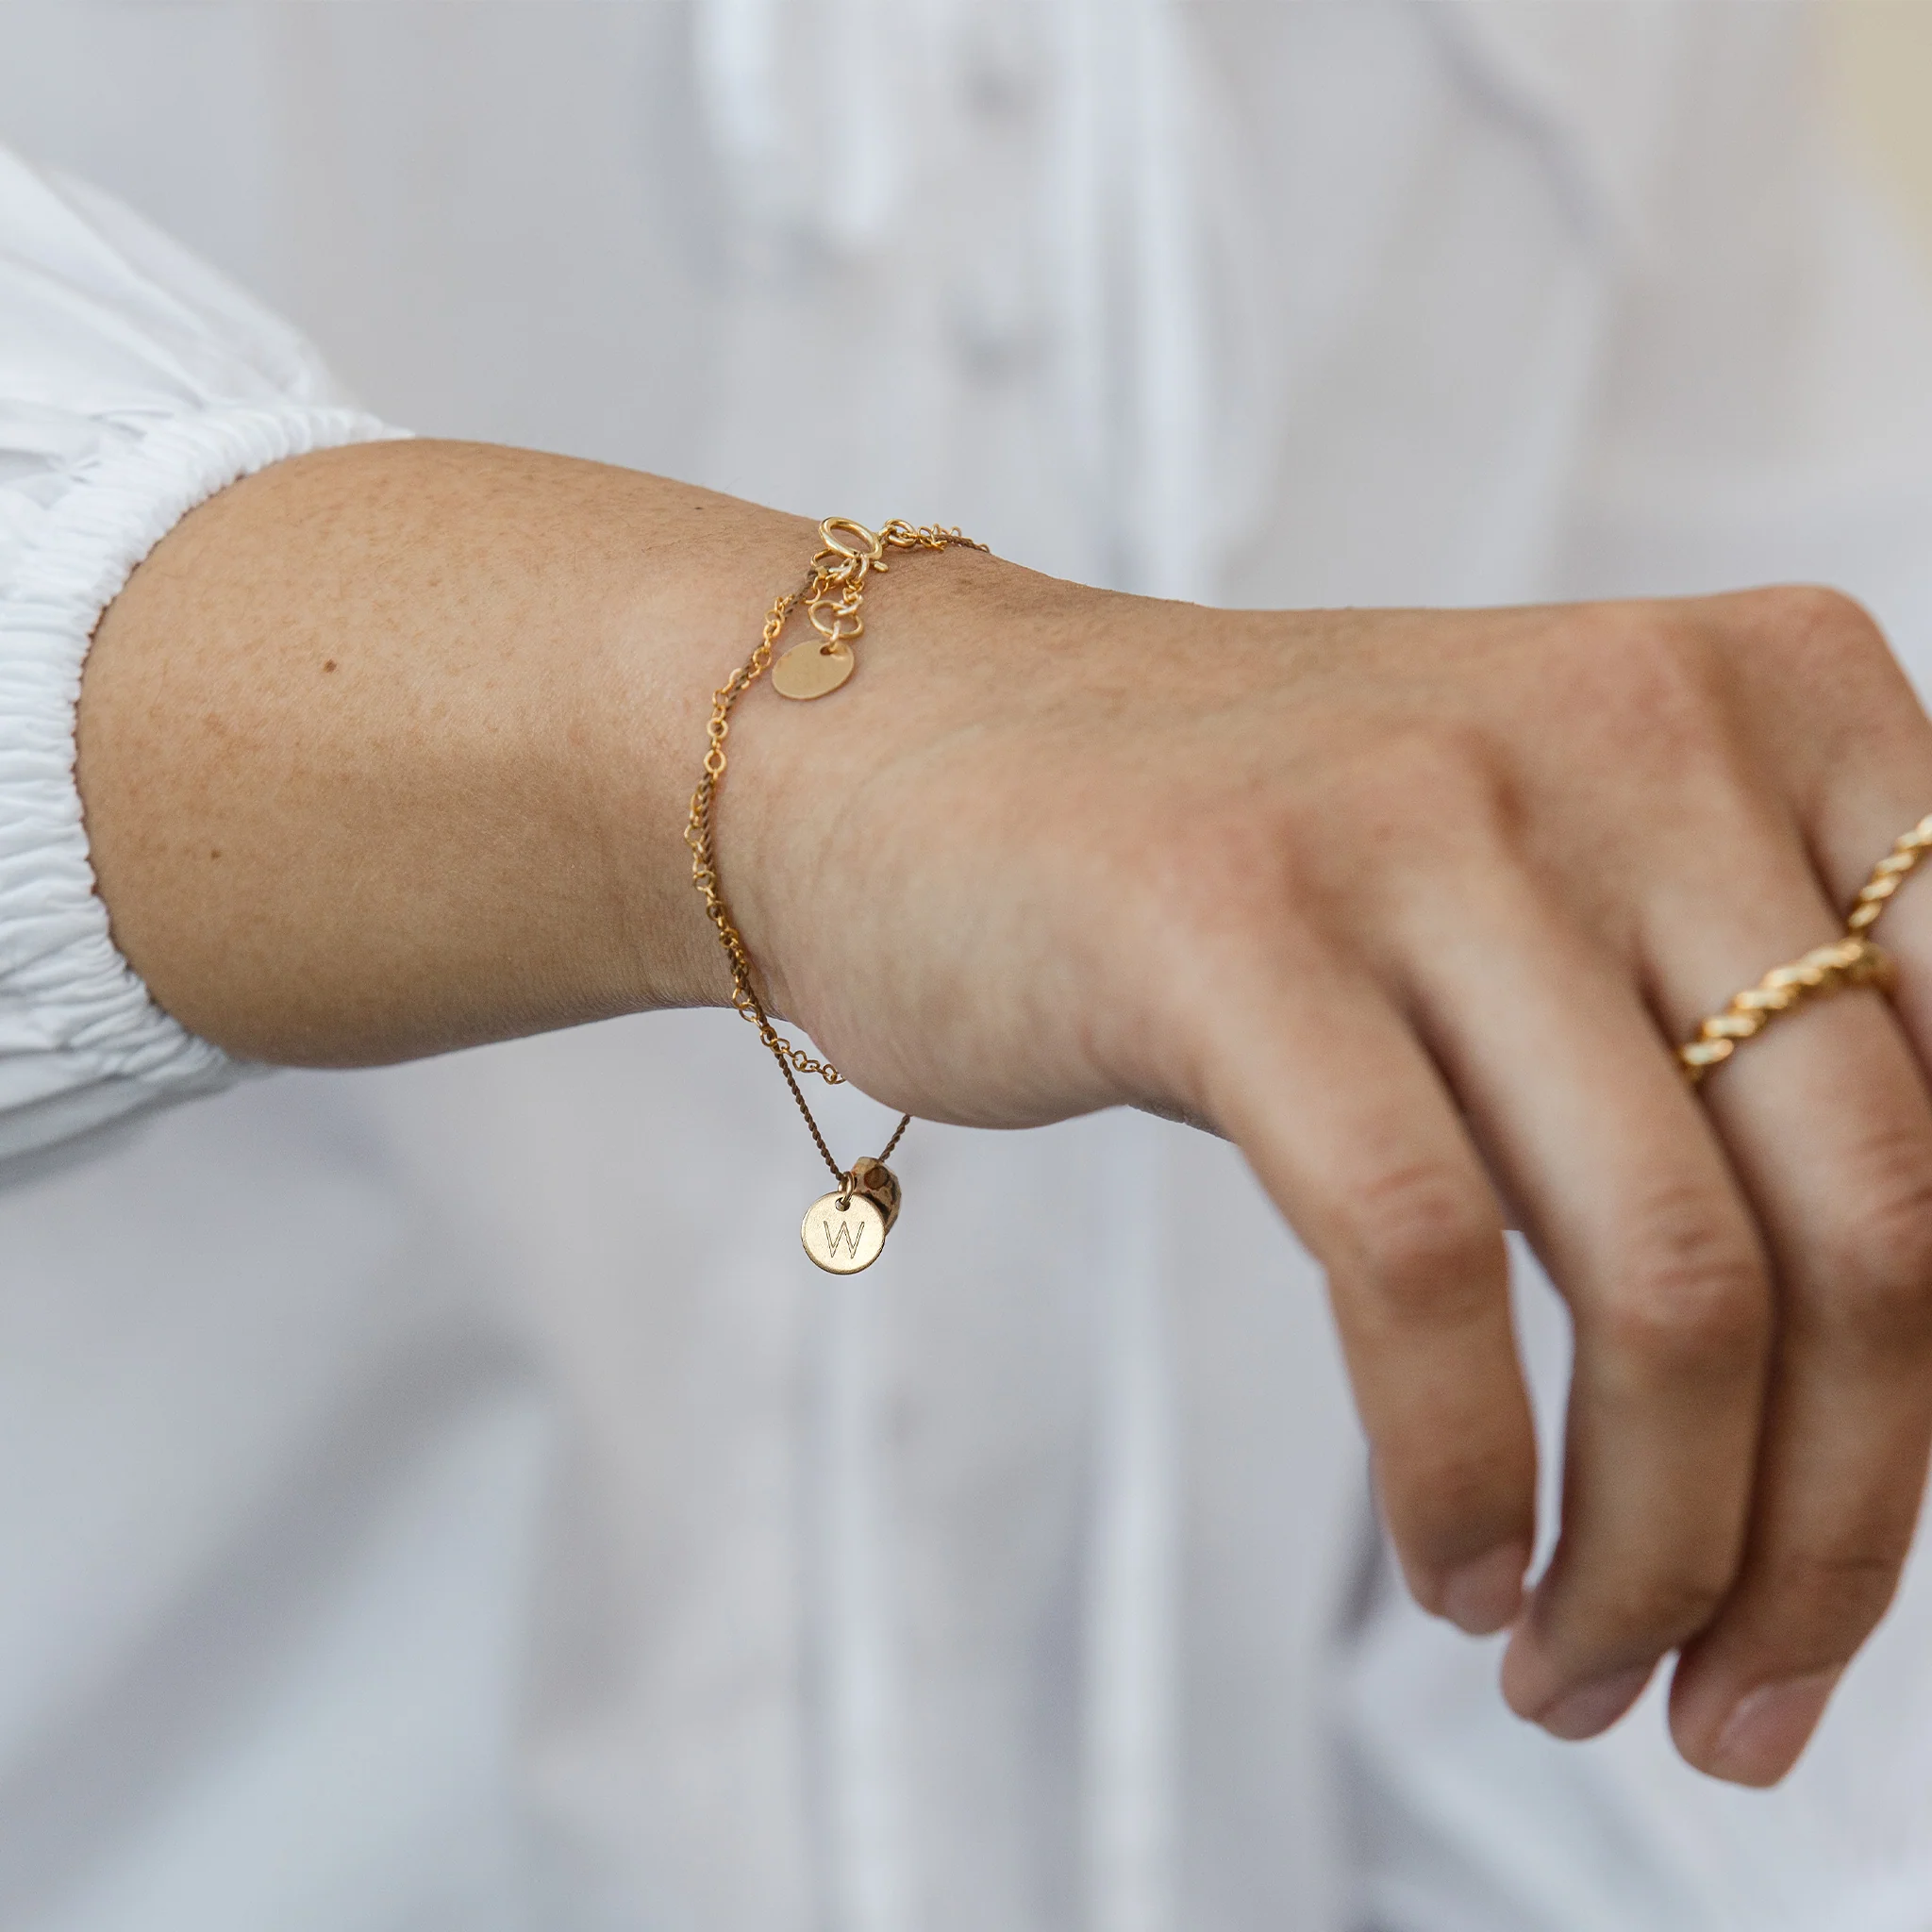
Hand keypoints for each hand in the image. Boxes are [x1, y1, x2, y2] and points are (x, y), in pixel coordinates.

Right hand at [731, 561, 1931, 1785]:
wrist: (918, 745)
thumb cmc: (1245, 863)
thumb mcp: (1539, 889)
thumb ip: (1731, 1053)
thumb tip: (1881, 1406)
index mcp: (1770, 693)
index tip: (1859, 1549)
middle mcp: (1632, 724)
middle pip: (1867, 1215)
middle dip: (1834, 1528)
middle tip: (1740, 1694)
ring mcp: (1427, 813)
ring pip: (1665, 1269)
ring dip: (1657, 1548)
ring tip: (1581, 1672)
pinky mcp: (1227, 917)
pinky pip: (1419, 1258)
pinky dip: (1463, 1471)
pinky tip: (1456, 1567)